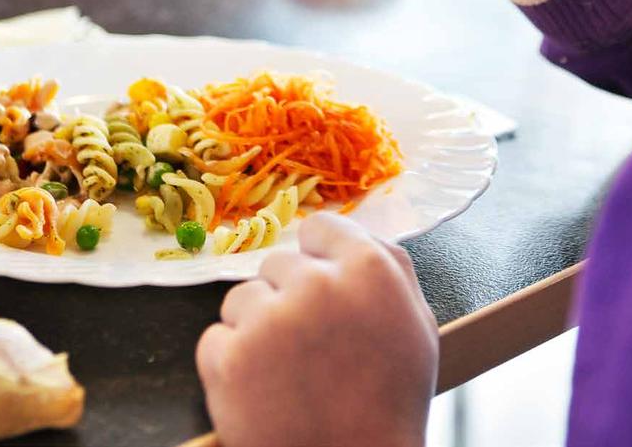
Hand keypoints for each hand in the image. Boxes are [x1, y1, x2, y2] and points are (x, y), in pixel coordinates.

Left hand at [196, 213, 437, 446]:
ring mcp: (270, 320)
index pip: (319, 228)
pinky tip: (261, 390)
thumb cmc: (390, 404)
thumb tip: (358, 231)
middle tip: (309, 347)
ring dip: (256, 329)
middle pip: (278, 264)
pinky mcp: (229, 360)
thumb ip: (391, 266)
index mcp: (368, 268)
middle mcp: (317, 283)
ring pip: (242, 299)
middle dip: (287, 299)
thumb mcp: (416, 325)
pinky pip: (215, 339)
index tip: (320, 290)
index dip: (318, 261)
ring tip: (285, 373)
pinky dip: (229, 365)